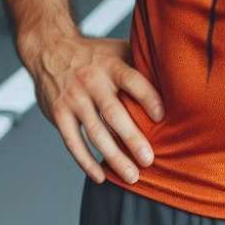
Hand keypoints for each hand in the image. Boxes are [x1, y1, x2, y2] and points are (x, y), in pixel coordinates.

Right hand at [27, 34, 164, 185]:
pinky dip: (86, 161)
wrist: (51, 48)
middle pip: (114, 113)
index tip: (162, 117)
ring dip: (113, 157)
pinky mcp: (58, 113)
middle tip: (149, 160)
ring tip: (131, 175)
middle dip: (132, 138)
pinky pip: (72, 142)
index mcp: (111, 64)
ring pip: (95, 132)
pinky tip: (100, 176)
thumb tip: (173, 81)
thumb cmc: (95, 54)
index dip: (148, 97)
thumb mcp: (117, 49)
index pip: (133, 81)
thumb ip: (139, 64)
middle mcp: (92, 81)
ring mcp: (74, 98)